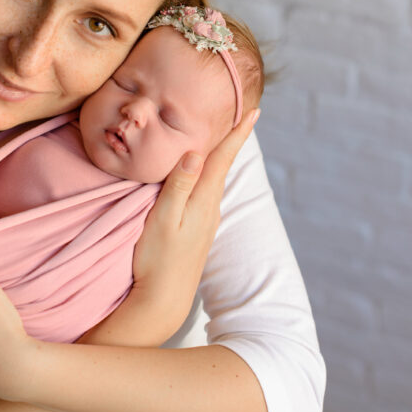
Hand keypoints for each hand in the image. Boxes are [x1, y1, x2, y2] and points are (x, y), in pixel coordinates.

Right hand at [86, 109, 259, 345]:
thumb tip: (196, 153)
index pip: (222, 159)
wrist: (162, 300)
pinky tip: (201, 175)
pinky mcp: (198, 230)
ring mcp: (206, 221)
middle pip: (222, 165)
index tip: (255, 111)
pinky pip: (206, 192)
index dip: (237, 133)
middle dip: (231, 140)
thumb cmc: (156, 259)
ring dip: (219, 157)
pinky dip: (208, 175)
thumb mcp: (163, 219)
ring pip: (215, 180)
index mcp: (204, 200)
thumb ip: (179, 185)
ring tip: (224, 137)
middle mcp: (211, 208)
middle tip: (243, 114)